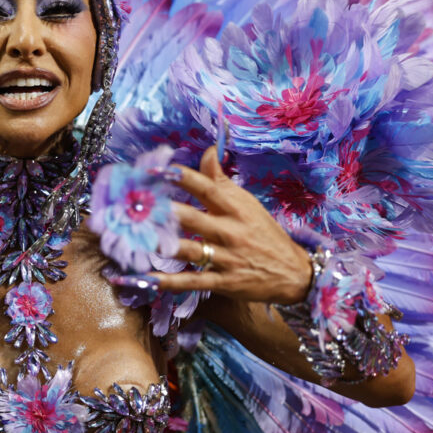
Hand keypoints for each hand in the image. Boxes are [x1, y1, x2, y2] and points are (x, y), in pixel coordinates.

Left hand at [142, 148, 312, 304]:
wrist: (293, 272)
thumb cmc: (263, 232)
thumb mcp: (246, 203)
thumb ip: (221, 180)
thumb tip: (208, 151)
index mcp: (234, 208)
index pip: (207, 188)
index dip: (183, 178)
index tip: (159, 169)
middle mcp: (229, 231)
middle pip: (194, 218)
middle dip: (167, 212)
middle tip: (139, 205)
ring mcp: (226, 257)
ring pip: (192, 249)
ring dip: (164, 245)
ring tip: (138, 240)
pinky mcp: (225, 282)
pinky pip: (194, 281)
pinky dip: (171, 281)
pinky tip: (148, 279)